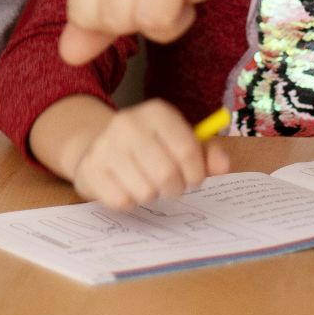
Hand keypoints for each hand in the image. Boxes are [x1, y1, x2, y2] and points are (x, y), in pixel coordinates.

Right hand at [70, 100, 231, 211]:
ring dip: (152, 195)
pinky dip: (130, 202)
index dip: (197, 173)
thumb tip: (223, 166)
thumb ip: (207, 154)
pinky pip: (122, 201)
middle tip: (172, 187)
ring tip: (147, 184)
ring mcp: (105, 146)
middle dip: (175, 189)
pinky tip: (127, 188)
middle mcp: (128, 123)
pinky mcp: (90, 169)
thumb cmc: (150, 147)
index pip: (188, 150)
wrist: (98, 146)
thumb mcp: (180, 141)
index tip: (194, 179)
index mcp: (157, 112)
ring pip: (145, 191)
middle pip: (167, 174)